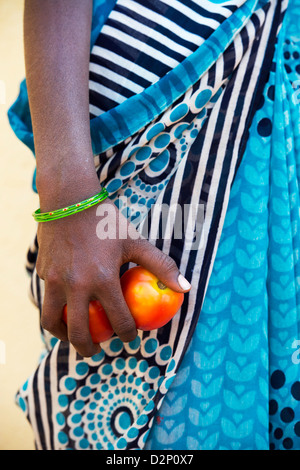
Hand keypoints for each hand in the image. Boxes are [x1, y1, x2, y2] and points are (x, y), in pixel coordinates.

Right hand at [36, 196, 190, 356]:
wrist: (69, 200)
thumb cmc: (106, 220)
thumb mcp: (135, 241)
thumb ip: (161, 265)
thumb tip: (185, 288)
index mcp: (102, 280)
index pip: (118, 321)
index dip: (126, 335)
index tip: (128, 337)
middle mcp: (75, 286)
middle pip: (79, 333)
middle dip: (90, 349)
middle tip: (96, 350)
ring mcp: (53, 281)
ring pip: (52, 322)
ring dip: (64, 336)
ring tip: (74, 337)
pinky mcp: (41, 274)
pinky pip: (46, 301)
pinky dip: (54, 312)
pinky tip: (64, 310)